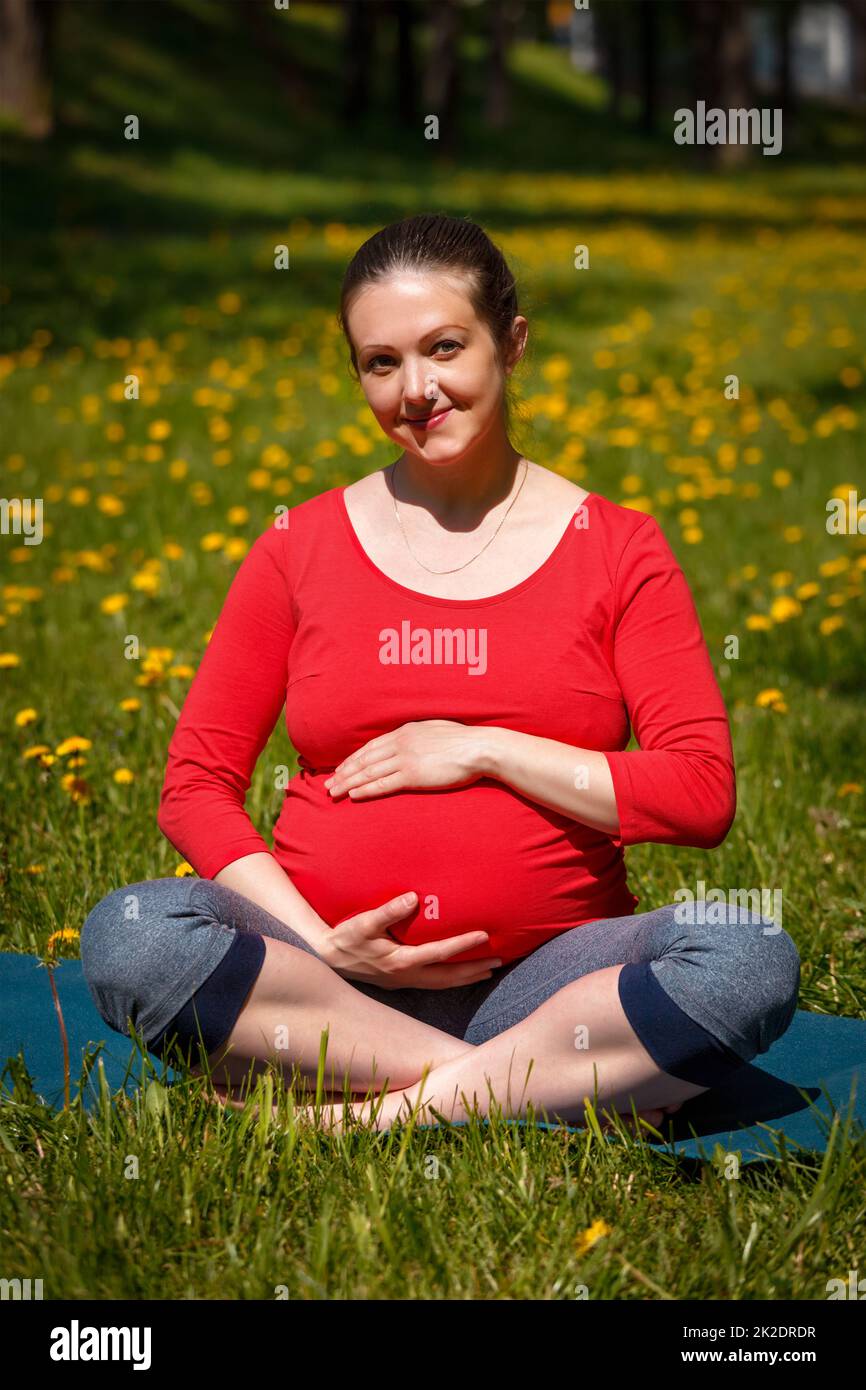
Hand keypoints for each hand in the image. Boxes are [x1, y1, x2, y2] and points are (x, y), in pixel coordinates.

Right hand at [315, 890, 502, 988]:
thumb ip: (388, 911)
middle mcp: (405, 976)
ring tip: (486, 971)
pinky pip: (432, 983)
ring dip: (465, 977)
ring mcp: (403, 982)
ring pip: (441, 984)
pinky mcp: (399, 982)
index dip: (462, 944)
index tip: (484, 935)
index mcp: (400, 961)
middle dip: (473, 969)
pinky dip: (449, 980)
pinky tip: (456, 974)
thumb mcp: (363, 923)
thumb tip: (413, 898)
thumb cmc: (345, 938)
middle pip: (447, 977)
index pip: (439, 953)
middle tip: (499, 961)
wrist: (326, 958)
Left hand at [324, 720, 487, 799]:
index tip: (341, 768)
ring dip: (348, 782)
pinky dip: (365, 789)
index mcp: (405, 731)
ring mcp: (405, 758)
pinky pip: (383, 784)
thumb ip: (421, 736)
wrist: (479, 748)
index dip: (353, 758)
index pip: (372, 746)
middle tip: (327, 783)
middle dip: (343, 772)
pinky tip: (353, 795)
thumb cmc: (464, 741)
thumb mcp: (436, 730)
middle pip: (364, 759)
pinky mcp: (413, 775)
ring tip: (333, 792)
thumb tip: (415, 741)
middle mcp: (400, 743)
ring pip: (368, 772)